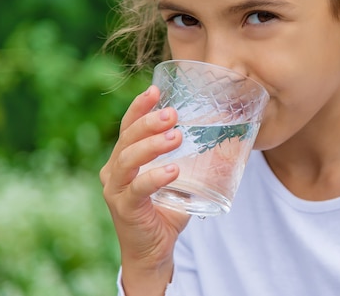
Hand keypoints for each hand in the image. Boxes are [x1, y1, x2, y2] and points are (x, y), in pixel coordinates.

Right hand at [100, 85, 189, 294]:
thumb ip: (190, 158)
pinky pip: (137, 189)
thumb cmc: (166, 209)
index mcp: (124, 159)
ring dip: (152, 145)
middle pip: (126, 139)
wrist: (155, 250)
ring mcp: (115, 190)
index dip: (139, 107)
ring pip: (128, 160)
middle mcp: (114, 171)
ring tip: (176, 136)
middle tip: (172, 114)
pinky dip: (154, 177)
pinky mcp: (124, 209)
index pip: (127, 127)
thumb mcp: (179, 178)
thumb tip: (225, 134)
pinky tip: (172, 170)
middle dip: (148, 122)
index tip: (155, 90)